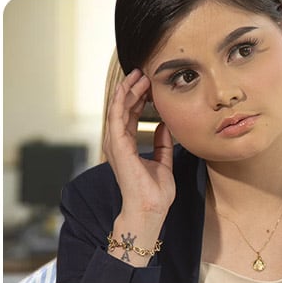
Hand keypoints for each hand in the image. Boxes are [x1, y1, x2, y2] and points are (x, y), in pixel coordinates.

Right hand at [103, 69, 174, 218]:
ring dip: (127, 91)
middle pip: (124, 109)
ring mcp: (116, 144)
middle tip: (143, 73)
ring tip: (138, 75)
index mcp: (128, 146)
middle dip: (133, 90)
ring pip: (119, 109)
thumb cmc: (155, 192)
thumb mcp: (163, 162)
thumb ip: (162, 144)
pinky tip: (128, 88)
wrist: (150, 209)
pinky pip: (117, 118)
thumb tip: (164, 126)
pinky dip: (122, 101)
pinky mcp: (118, 146)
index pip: (131, 116)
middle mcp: (119, 143)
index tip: (149, 84)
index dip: (138, 99)